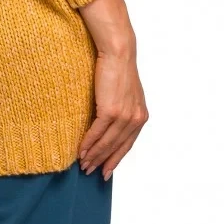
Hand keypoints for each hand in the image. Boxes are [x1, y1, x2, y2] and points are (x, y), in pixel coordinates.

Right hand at [77, 48, 148, 180]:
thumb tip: (112, 123)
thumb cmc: (119, 68)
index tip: (107, 170)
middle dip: (103, 161)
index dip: (116, 158)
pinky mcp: (110, 110)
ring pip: (107, 142)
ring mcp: (123, 116)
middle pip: (117, 146)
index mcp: (141, 116)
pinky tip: (81, 150)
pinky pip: (98, 132)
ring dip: (93, 155)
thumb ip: (124, 110)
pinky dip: (89, 143)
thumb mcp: (127, 94)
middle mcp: (135, 119)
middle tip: (91, 171)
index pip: (128, 144)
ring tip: (83, 164)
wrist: (118, 53)